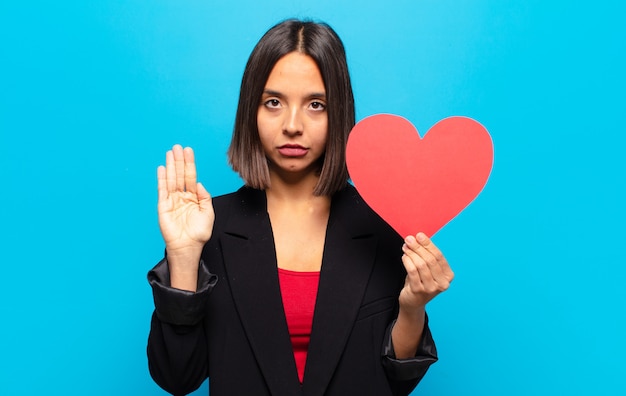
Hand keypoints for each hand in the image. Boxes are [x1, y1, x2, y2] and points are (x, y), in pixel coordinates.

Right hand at [157, 145, 213, 265]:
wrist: (188, 247)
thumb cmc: (199, 233)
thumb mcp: (208, 213)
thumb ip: (204, 197)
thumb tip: (198, 183)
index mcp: (193, 197)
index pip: (190, 176)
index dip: (189, 164)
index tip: (188, 151)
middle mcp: (182, 197)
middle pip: (180, 175)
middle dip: (179, 161)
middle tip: (177, 147)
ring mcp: (172, 201)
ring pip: (171, 179)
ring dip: (170, 166)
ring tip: (170, 153)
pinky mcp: (164, 206)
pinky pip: (162, 190)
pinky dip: (162, 179)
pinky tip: (162, 168)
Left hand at [399, 232, 453, 310]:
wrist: (413, 302)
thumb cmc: (421, 282)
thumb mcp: (428, 269)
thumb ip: (426, 255)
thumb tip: (418, 238)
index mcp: (448, 276)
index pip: (439, 256)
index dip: (428, 244)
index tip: (419, 235)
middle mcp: (442, 284)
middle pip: (430, 260)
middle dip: (418, 247)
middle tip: (409, 239)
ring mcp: (431, 289)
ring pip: (420, 265)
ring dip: (411, 253)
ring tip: (405, 247)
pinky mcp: (419, 291)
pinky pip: (412, 271)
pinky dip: (407, 261)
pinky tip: (404, 256)